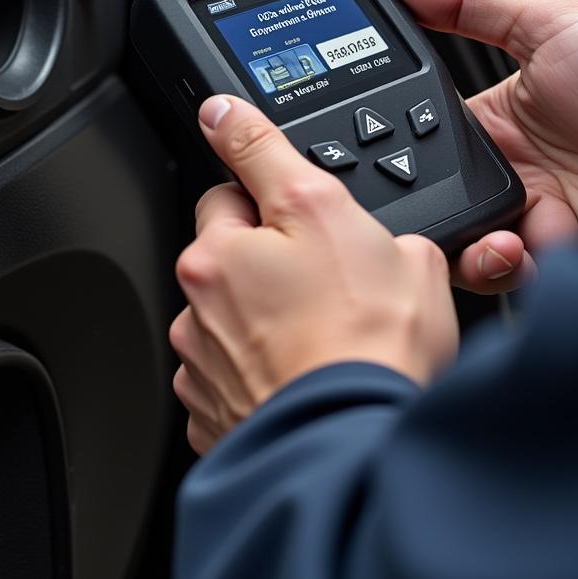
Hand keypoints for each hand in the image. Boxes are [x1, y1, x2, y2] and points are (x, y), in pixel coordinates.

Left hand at [170, 95, 457, 454]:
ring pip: (219, 309)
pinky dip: (248, 367)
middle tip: (316, 276)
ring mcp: (199, 348)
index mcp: (232, 243)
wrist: (355, 443)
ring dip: (251, 312)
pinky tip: (294, 374)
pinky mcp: (203, 401)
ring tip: (313, 335)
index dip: (267, 184)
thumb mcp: (378, 236)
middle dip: (260, 250)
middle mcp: (203, 289)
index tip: (234, 135)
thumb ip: (338, 192)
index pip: (232, 179)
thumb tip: (326, 186)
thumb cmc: (372, 349)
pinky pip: (221, 367)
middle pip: (223, 245)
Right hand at [379, 0, 577, 289]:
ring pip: (447, 239)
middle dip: (398, 196)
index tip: (350, 133)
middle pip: (419, 192)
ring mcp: (521, 218)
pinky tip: (507, 242)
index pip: (411, 133)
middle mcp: (499, 173)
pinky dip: (488, 265)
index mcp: (489, 122)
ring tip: (466, 216)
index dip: (380, 136)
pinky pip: (493, 272)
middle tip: (390, 185)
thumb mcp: (550, 25)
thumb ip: (465, 1)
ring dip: (443, 236)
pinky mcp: (545, 255)